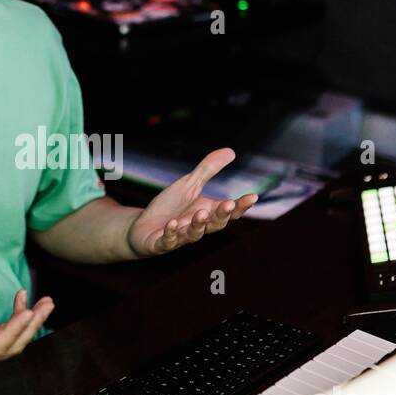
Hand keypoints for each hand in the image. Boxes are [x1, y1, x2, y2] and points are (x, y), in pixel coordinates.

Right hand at [0, 288, 54, 371]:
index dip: (13, 331)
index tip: (27, 312)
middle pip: (11, 346)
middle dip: (31, 326)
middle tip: (47, 304)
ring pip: (12, 340)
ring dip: (30, 322)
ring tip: (45, 303)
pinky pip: (5, 333)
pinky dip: (17, 318)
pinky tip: (21, 301)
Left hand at [125, 147, 257, 256]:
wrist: (142, 227)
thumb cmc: (169, 207)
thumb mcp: (189, 184)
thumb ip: (208, 170)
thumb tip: (232, 151)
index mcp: (207, 213)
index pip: (228, 211)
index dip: (240, 206)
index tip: (253, 196)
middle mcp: (197, 227)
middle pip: (215, 224)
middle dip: (222, 215)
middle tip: (229, 204)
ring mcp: (179, 237)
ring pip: (193, 234)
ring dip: (199, 224)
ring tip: (202, 212)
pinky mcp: (160, 243)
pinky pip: (168, 241)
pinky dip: (171, 234)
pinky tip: (172, 224)